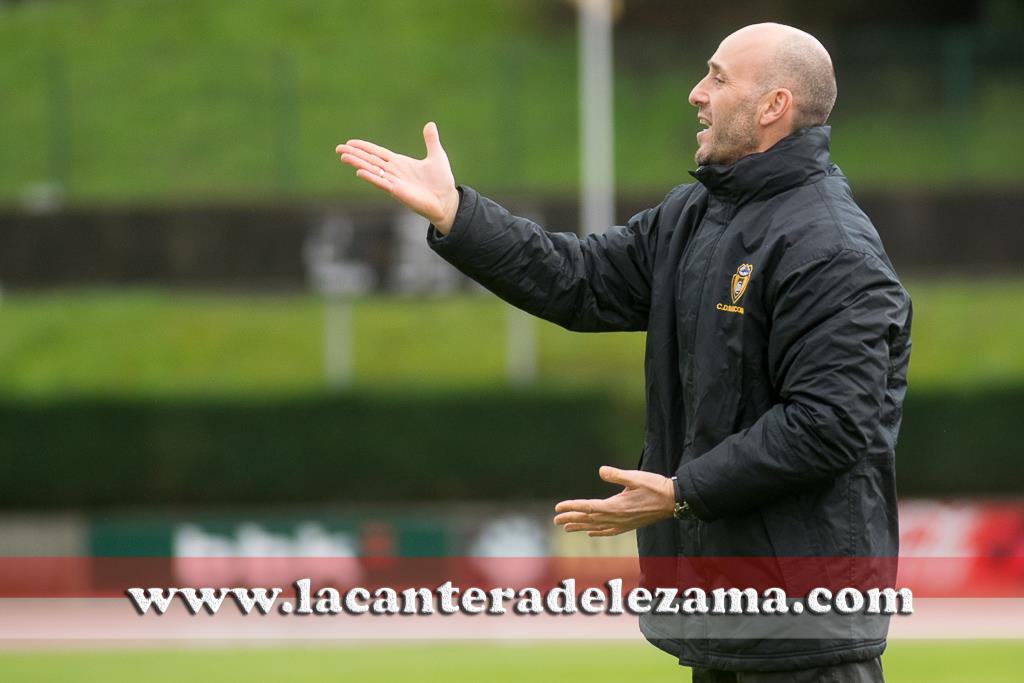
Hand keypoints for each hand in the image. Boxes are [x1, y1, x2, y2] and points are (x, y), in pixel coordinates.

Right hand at [335, 122, 460, 233]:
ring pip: (371, 170)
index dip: (364, 147)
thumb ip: (431, 140)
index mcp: (400, 163)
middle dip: (354, 154)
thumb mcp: (436, 156)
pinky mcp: (398, 191)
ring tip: (343, 157)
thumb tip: (430, 124)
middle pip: (369, 160)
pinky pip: (381, 183)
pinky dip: (371, 177)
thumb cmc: (441, 181)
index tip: (350, 142)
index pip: (377, 153)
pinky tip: (360, 171)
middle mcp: (394, 172)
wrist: (447, 200)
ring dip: (357, 163)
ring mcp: (394, 182)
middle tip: (338, 148)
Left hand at [553, 466, 675, 536]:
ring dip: (580, 527)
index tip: (558, 508)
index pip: (587, 507)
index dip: (571, 507)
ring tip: (567, 528)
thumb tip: (601, 471)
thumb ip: (617, 475)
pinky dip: (598, 532)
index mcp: (615, 506)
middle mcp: (617, 518)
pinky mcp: (629, 525)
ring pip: (596, 527)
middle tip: (555, 520)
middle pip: (588, 519)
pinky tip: (591, 533)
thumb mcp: (635, 477)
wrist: (674, 501)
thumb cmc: (655, 487)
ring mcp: (623, 524)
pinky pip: (609, 531)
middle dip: (571, 519)